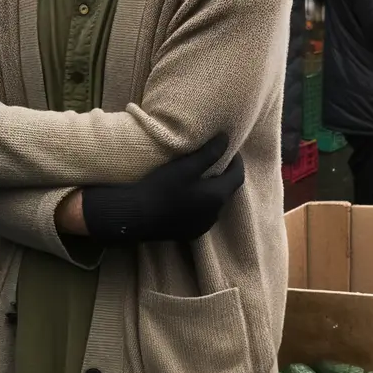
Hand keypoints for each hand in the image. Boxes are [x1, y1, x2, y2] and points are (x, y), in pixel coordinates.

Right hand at [78, 134, 244, 246]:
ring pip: (214, 205)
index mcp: (217, 197)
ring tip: (201, 177)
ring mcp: (202, 227)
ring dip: (212, 191)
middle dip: (224, 176)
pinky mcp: (188, 234)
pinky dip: (201, 204)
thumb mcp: (186, 167)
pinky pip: (202, 216)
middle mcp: (214, 215)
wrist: (134, 216)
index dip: (236, 162)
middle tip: (215, 161)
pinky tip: (188, 197)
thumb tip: (227, 139)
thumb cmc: (161, 188)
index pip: (238, 176)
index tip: (230, 150)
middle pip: (227, 191)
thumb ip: (209, 153)